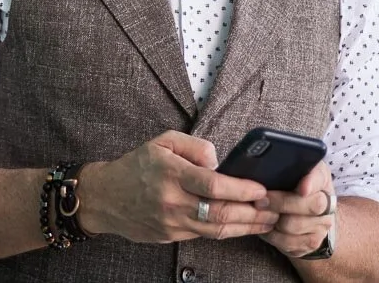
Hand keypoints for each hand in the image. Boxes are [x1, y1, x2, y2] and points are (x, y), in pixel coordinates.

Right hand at [77, 131, 277, 242]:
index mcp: (170, 173)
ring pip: (217, 230)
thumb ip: (193, 146)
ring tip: (266, 221)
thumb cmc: (135, 166)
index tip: (261, 189)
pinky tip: (242, 226)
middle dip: (253, 213)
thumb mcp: (161, 142)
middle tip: (274, 209)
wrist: (104, 197)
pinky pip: (205, 235)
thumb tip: (219, 162)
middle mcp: (171, 200)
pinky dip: (228, 232)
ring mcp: (171, 222)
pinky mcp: (171, 236)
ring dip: (247, 227)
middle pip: (221, 213)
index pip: (213, 185)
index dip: (242, 189)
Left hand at [258, 161, 335, 257]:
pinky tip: (266, 226)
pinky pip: (290, 243)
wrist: (305, 213)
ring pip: (296, 225)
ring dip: (274, 220)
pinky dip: (274, 236)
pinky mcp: (311, 243)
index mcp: (321, 178)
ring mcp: (322, 225)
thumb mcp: (291, 170)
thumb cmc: (291, 186)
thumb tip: (268, 160)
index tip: (302, 188)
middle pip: (312, 205)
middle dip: (282, 203)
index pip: (320, 178)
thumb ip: (285, 163)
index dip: (312, 183)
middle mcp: (328, 203)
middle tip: (261, 200)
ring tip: (260, 212)